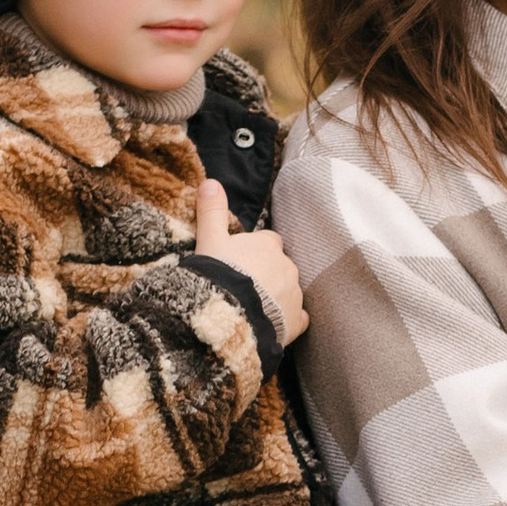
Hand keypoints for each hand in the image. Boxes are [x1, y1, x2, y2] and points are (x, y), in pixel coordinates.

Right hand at [194, 177, 304, 346]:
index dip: (255, 251)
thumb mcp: (209, 240)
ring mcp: (295, 293)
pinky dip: (288, 319)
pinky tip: (274, 324)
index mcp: (268, 244)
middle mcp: (288, 265)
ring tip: (253, 307)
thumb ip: (212, 212)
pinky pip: (298, 317)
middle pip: (279, 266)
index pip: (268, 241)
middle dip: (266, 274)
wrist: (227, 316)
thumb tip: (210, 181)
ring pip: (289, 290)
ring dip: (276, 296)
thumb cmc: (217, 274)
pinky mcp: (296, 320)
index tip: (240, 261)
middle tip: (243, 286)